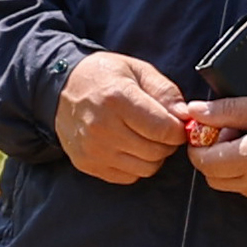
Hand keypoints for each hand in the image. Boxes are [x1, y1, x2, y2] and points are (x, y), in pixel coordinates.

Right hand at [53, 51, 196, 184]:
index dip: (178, 129)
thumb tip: (185, 116)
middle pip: (157, 152)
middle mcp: (102, 127)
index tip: (175, 122)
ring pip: (145, 168)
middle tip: (159, 129)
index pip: (165, 130)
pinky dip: (134, 165)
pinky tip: (126, 146)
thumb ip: (165, 91)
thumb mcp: (137, 70)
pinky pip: (128, 176)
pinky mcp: (87, 163)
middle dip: (166, 142)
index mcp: (117, 99)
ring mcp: (92, 149)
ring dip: (152, 156)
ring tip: (143, 137)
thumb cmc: (104, 76)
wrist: (61, 88)